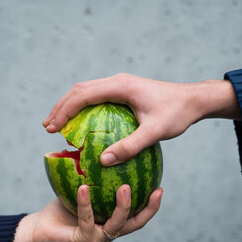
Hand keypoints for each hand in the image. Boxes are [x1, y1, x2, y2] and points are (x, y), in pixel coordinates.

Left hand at [12, 184, 162, 241]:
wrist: (40, 228)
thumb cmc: (62, 207)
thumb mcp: (82, 187)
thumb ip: (96, 175)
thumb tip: (105, 146)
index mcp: (113, 221)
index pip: (138, 215)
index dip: (152, 205)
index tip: (161, 186)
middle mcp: (109, 232)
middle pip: (135, 223)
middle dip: (148, 208)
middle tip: (156, 189)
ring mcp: (96, 238)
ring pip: (116, 224)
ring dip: (123, 206)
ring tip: (124, 187)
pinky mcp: (81, 240)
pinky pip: (87, 219)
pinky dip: (86, 203)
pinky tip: (84, 187)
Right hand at [43, 73, 239, 165]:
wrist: (194, 100)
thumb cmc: (177, 114)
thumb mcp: (154, 132)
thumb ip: (130, 146)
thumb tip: (104, 160)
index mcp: (120, 86)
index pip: (83, 95)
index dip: (64, 111)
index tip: (51, 129)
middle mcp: (117, 82)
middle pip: (79, 90)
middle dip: (61, 107)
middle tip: (47, 128)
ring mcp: (120, 85)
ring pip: (86, 91)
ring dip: (69, 106)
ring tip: (56, 124)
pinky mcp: (124, 91)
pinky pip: (97, 97)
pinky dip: (83, 107)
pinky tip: (80, 123)